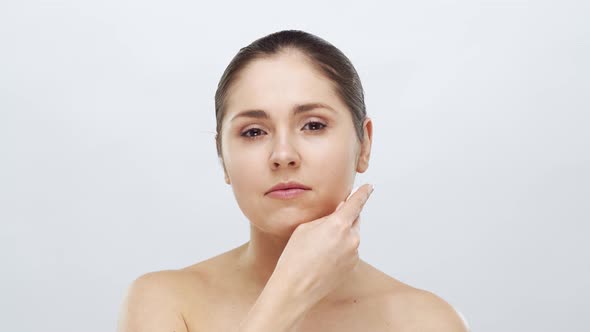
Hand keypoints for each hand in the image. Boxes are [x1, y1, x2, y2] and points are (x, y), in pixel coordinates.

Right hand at [269, 183, 374, 307]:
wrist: (296, 288)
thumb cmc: (295, 258)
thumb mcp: (305, 228)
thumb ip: (326, 217)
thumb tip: (338, 213)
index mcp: (338, 225)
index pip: (356, 203)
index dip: (363, 193)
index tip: (368, 188)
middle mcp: (351, 239)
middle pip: (355, 220)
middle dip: (345, 218)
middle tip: (327, 225)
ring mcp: (354, 254)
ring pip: (351, 236)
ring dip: (342, 235)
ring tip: (319, 247)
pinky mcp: (352, 266)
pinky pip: (350, 250)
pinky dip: (341, 249)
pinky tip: (324, 257)